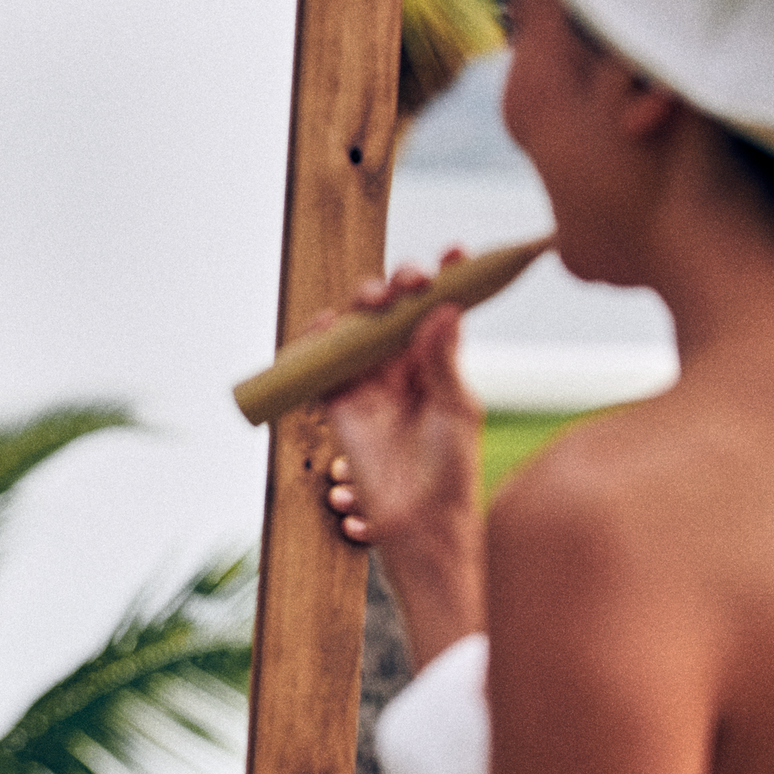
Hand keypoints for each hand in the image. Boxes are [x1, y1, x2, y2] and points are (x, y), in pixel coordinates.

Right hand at [321, 250, 483, 546]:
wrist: (419, 522)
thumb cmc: (451, 470)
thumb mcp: (456, 408)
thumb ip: (444, 359)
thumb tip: (444, 307)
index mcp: (437, 362)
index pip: (438, 308)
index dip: (445, 277)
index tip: (455, 252)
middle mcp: (401, 365)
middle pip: (392, 307)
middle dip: (398, 283)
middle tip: (410, 280)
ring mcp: (367, 380)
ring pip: (356, 325)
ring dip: (360, 302)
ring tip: (374, 300)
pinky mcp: (337, 400)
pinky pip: (319, 361)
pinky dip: (317, 339)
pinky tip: (328, 325)